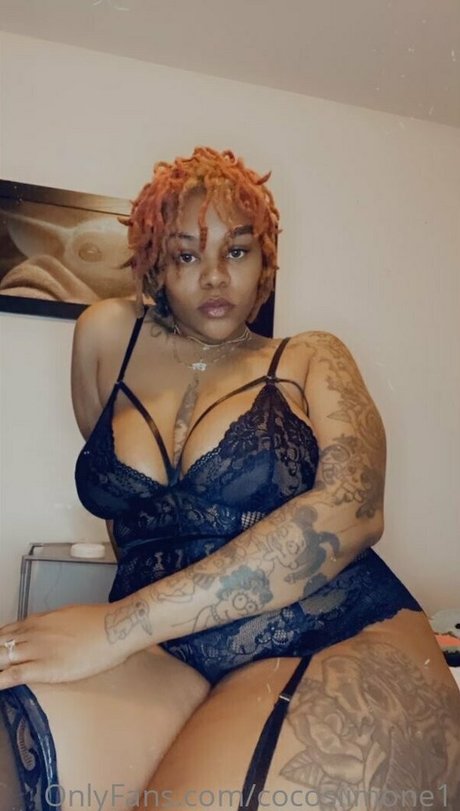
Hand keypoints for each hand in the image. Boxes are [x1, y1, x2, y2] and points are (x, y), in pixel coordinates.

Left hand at [0, 603, 129, 687]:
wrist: (114, 627)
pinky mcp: (44, 668)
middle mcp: (32, 633)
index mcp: (37, 621)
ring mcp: (36, 650)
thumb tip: (47, 632)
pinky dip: (0, 680)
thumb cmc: (98, 621)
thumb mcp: (68, 615)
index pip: (5, 633)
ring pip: (1, 657)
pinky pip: (13, 675)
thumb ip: (52, 625)